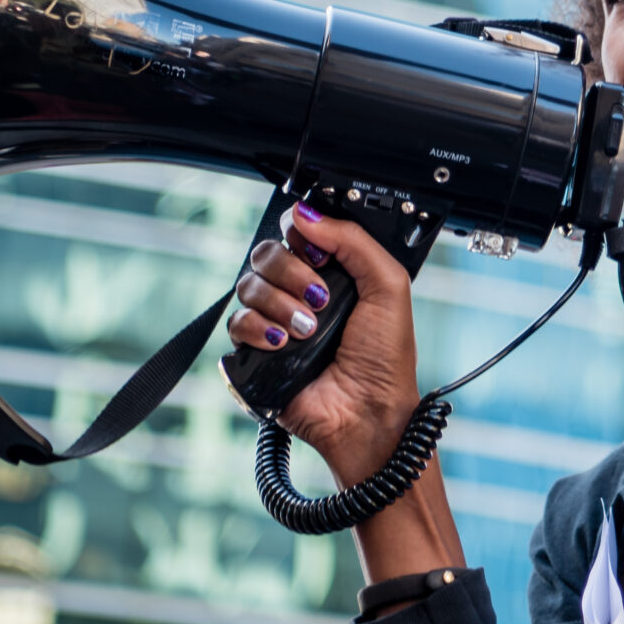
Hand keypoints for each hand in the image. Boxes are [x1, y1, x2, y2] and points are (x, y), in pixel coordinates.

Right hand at [229, 206, 419, 487]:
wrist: (368, 411)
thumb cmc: (386, 356)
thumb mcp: (388, 284)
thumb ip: (353, 239)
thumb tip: (306, 212)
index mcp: (331, 271)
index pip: (297, 231)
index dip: (303, 235)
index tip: (320, 253)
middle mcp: (300, 291)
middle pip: (267, 253)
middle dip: (292, 271)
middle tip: (320, 298)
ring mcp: (276, 319)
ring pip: (248, 284)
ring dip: (279, 303)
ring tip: (308, 328)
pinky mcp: (256, 350)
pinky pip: (236, 322)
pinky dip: (257, 328)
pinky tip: (283, 342)